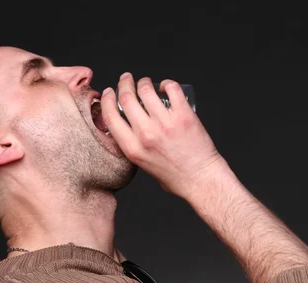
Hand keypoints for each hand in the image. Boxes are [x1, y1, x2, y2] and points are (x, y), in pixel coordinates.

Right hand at [100, 73, 226, 199]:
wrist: (201, 178)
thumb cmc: (176, 176)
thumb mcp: (143, 164)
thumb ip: (134, 146)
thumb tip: (130, 127)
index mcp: (133, 148)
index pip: (110, 116)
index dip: (106, 100)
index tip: (109, 92)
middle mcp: (146, 134)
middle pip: (126, 98)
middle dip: (124, 84)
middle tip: (126, 79)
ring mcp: (165, 123)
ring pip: (146, 89)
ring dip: (144, 82)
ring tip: (146, 82)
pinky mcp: (183, 115)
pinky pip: (172, 89)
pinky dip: (167, 83)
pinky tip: (167, 86)